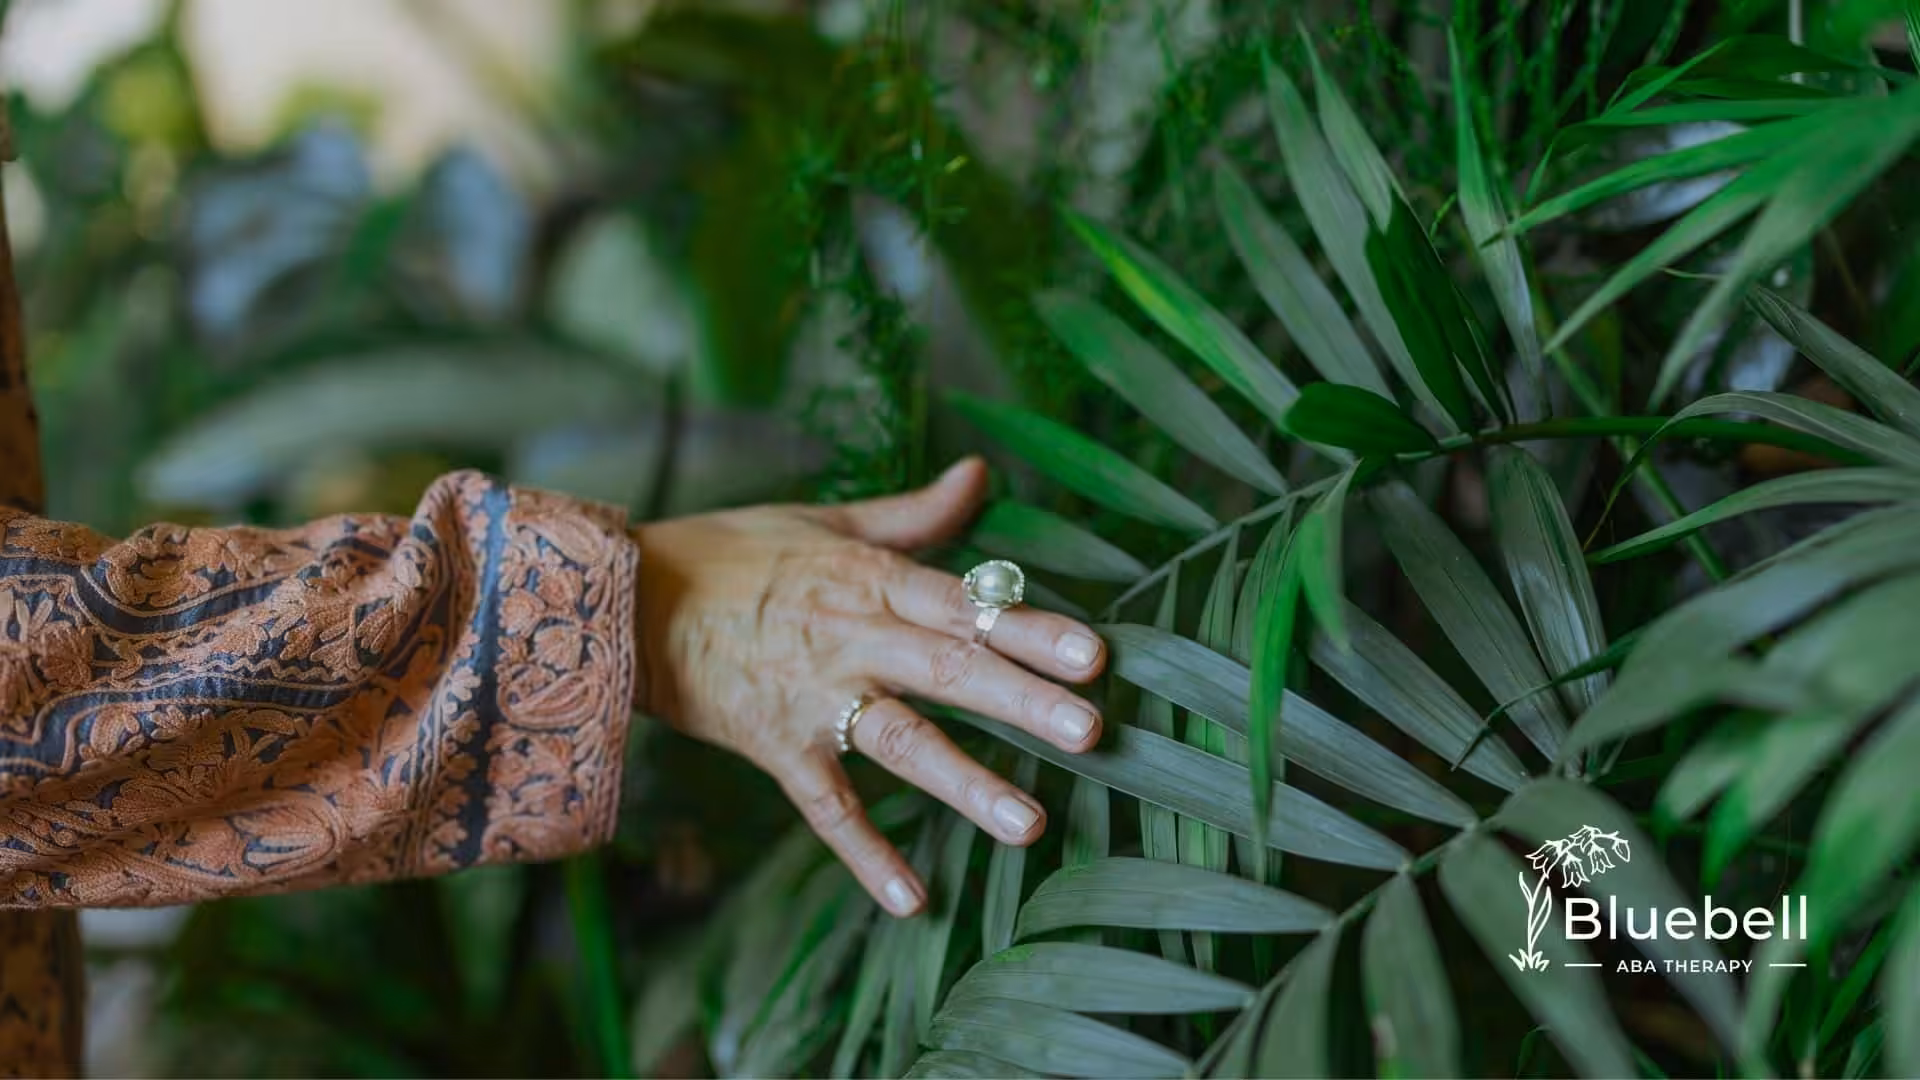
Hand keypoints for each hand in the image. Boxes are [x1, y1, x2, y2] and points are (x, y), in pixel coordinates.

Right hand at [631, 457, 1104, 915]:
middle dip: (1022, 701)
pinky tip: (912, 898)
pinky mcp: (774, 747)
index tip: (1093, 654)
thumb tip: (981, 473)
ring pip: (900, 742)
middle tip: (1092, 731)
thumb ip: (914, 514)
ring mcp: (813, 699)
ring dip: (966, 782)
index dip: (1028, 627)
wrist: (626, 601)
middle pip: (948, 671)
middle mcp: (851, 639)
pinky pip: (827, 807)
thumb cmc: (734, 554)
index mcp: (870, 580)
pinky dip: (865, 852)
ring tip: (1031, 824)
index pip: (962, 604)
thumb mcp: (826, 524)